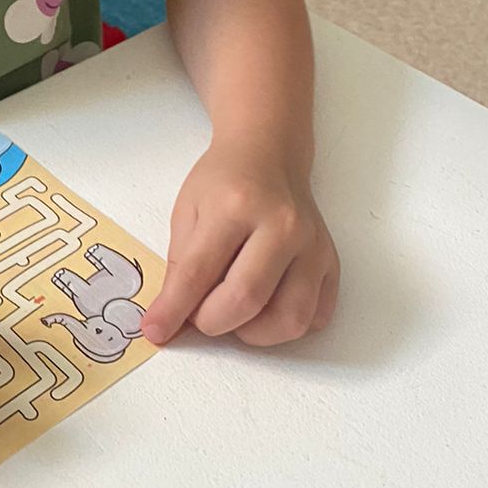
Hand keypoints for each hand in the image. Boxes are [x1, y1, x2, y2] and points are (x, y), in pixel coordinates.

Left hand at [140, 141, 339, 347]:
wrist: (268, 154)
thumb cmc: (223, 182)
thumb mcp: (187, 210)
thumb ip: (180, 266)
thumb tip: (169, 320)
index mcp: (235, 205)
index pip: (200, 272)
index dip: (174, 310)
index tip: (156, 331)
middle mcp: (281, 225)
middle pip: (246, 299)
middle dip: (213, 322)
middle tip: (199, 315)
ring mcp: (312, 245)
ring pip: (289, 319)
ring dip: (253, 333)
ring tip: (233, 313)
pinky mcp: (331, 262)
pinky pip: (315, 317)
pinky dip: (286, 326)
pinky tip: (266, 307)